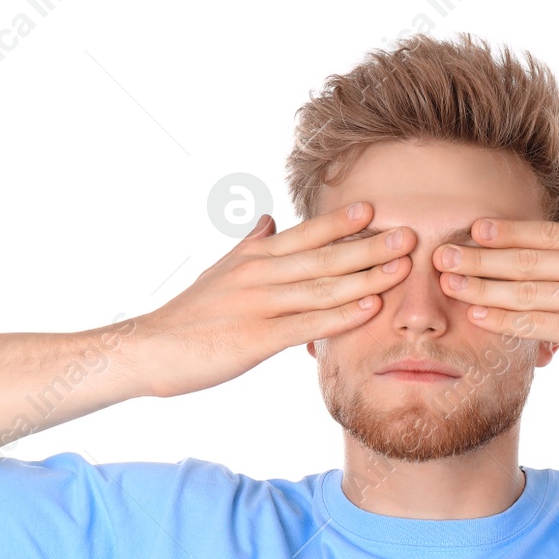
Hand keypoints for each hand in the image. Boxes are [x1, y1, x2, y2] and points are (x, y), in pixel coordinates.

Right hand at [129, 202, 413, 397]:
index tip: (375, 209)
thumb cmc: (188, 316)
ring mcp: (258, 305)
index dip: (340, 223)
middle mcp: (258, 274)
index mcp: (253, 258)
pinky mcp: (256, 339)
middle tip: (410, 235)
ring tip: (402, 267)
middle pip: (323, 257)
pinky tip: (369, 309)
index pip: (304, 235)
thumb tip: (268, 218)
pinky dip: (340, 315)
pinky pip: (306, 324)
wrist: (149, 350)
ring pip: (321, 287)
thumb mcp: (219, 272)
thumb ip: (249, 245)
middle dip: (368, 246)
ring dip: (366, 277)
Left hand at [433, 202, 558, 401]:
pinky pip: (539, 323)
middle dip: (479, 256)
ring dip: (481, 286)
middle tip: (441, 255)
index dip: (507, 232)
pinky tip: (479, 317)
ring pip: (525, 289)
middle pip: (527, 257)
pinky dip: (505, 319)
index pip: (548, 234)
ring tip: (448, 285)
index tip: (473, 230)